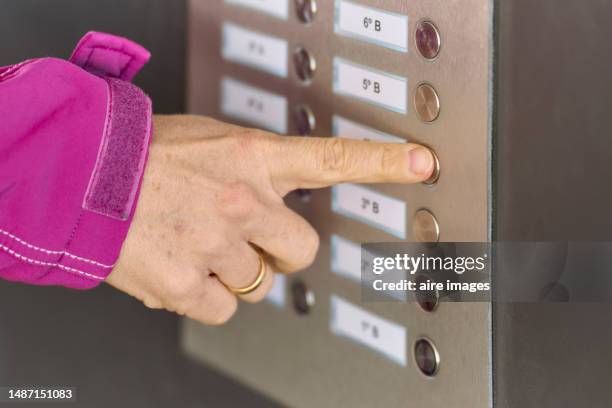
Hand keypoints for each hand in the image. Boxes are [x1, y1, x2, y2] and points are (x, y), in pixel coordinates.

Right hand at [107, 115, 434, 323]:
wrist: (80, 174)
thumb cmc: (143, 156)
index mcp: (252, 157)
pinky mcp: (186, 283)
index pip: (333, 158)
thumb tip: (273, 202)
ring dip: (233, 271)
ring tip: (194, 243)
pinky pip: (222, 308)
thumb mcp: (210, 142)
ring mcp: (216, 243)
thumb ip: (251, 170)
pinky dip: (202, 295)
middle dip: (280, 252)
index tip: (422, 163)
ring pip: (257, 284)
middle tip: (248, 238)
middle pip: (301, 250)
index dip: (384, 161)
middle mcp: (243, 200)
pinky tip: (178, 267)